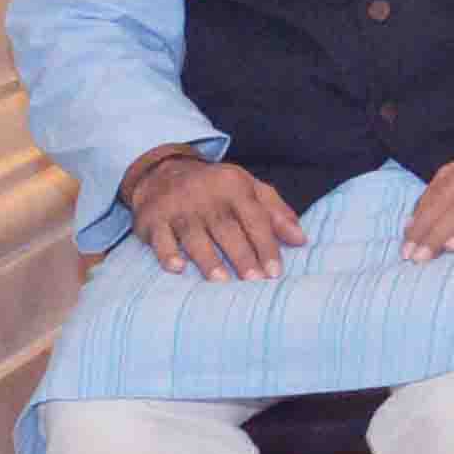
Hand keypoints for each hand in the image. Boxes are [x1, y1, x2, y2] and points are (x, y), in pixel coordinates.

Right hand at [124, 146, 303, 281]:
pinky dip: (167, 253)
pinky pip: (160, 238)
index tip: (275, 272)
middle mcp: (206, 196)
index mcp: (235, 186)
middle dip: (242, 256)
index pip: (255, 218)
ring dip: (208, 259)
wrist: (165, 172)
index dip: (266, 245)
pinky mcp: (152, 219)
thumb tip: (300, 240)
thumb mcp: (250, 189)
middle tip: (254, 281)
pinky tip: (177, 268)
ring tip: (222, 282)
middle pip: (227, 228)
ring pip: (194, 235)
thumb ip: (276, 212)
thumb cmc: (217, 188)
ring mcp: (177, 207)